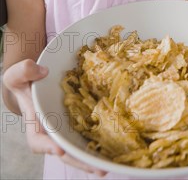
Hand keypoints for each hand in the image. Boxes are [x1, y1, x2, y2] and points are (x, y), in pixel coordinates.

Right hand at [3, 60, 106, 175]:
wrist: (37, 79)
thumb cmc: (25, 80)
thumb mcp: (18, 74)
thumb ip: (24, 71)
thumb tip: (43, 73)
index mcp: (35, 123)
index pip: (38, 141)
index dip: (48, 147)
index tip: (59, 149)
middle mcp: (52, 131)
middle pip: (64, 151)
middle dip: (80, 161)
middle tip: (99, 170)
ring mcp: (66, 129)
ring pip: (78, 147)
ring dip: (92, 158)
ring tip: (109, 166)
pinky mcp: (79, 122)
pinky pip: (88, 134)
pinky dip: (99, 143)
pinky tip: (114, 150)